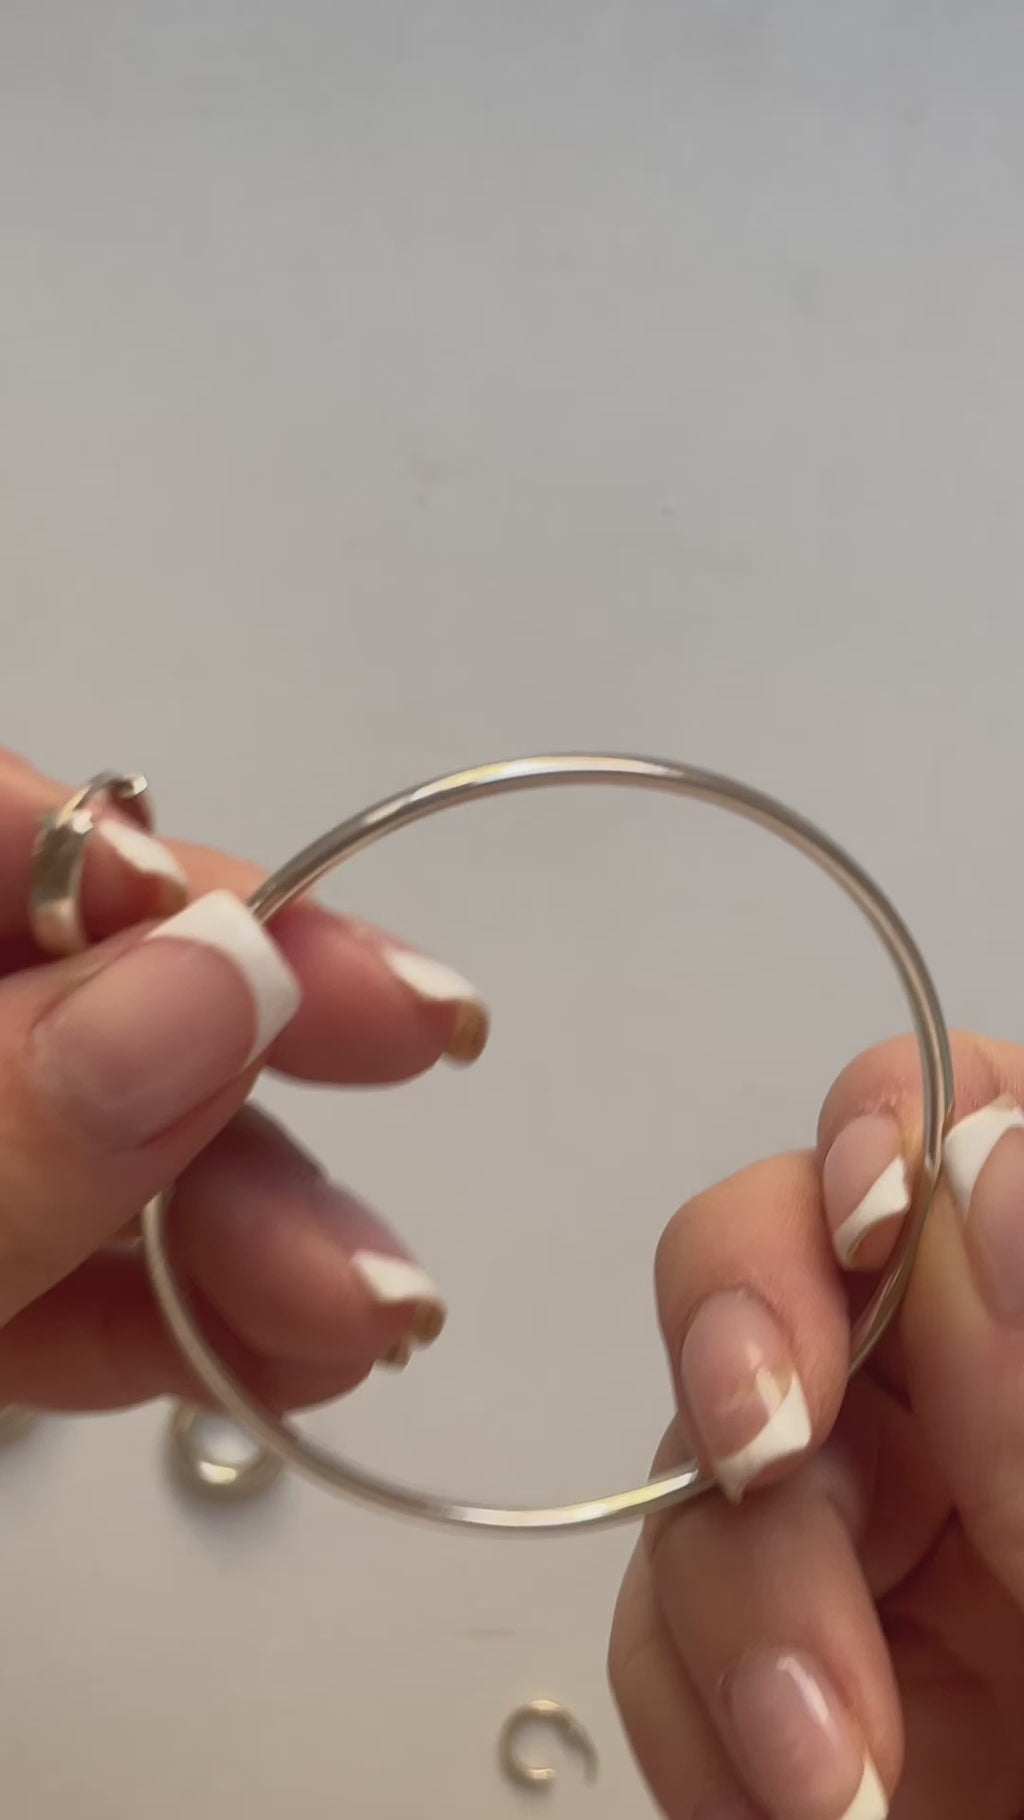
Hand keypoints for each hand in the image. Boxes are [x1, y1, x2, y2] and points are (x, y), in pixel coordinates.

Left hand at [0, 747, 487, 1410]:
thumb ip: (3, 1127)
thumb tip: (230, 974)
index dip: (136, 865)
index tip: (279, 933)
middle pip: (76, 991)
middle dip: (251, 1052)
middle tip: (431, 1054)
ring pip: (92, 1150)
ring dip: (249, 1220)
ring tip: (378, 1306)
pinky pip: (60, 1285)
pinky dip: (174, 1324)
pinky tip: (291, 1359)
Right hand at [610, 1032, 1023, 1818]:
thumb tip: (988, 1149)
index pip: (972, 1137)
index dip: (892, 1126)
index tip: (867, 1217)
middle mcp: (987, 1430)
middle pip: (793, 1256)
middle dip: (752, 1333)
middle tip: (767, 1442)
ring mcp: (888, 1560)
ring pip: (706, 1454)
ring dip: (740, 1593)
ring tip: (832, 1772)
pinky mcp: (795, 1686)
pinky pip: (670, 1624)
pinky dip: (700, 1712)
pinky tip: (797, 1805)